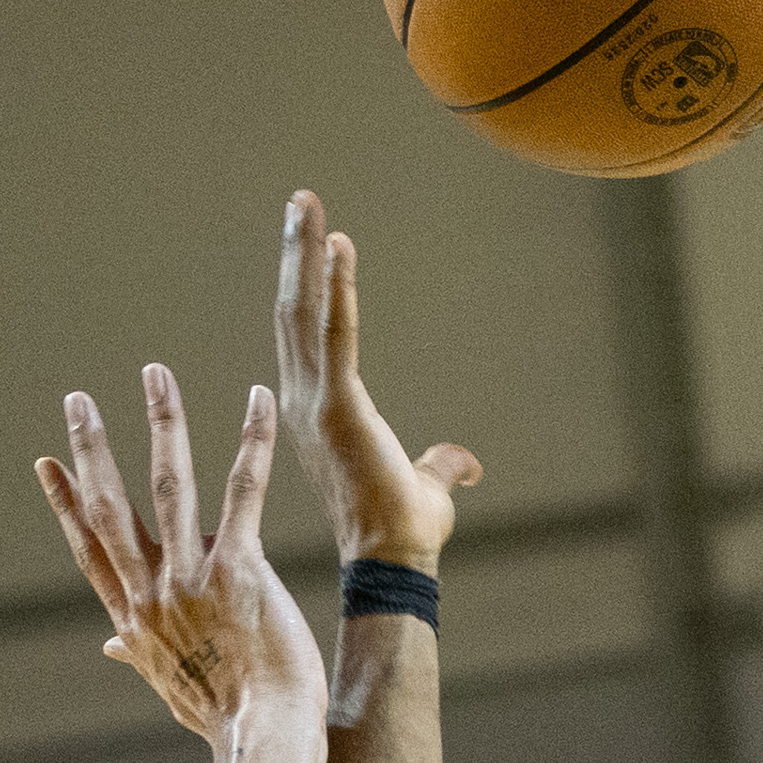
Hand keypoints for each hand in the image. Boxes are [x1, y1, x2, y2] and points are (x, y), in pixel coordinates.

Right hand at [36, 366, 322, 741]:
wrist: (265, 737)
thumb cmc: (228, 718)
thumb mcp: (170, 687)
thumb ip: (138, 655)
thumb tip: (110, 646)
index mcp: (134, 619)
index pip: (89, 549)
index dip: (66, 503)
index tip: (48, 463)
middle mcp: (152, 592)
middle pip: (109, 506)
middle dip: (92, 447)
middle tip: (77, 399)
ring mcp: (191, 577)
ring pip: (168, 483)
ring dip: (162, 421)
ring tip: (155, 373)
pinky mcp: (238, 569)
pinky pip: (242, 490)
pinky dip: (250, 441)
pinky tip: (256, 400)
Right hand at [274, 188, 482, 568]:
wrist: (393, 560)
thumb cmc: (403, 527)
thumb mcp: (429, 483)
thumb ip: (443, 463)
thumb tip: (468, 463)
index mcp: (317, 410)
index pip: (307, 334)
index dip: (307, 287)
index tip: (314, 243)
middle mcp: (303, 398)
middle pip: (295, 310)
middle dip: (297, 253)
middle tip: (301, 202)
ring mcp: (314, 400)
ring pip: (304, 312)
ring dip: (305, 254)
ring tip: (305, 203)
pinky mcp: (337, 406)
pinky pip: (335, 334)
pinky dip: (336, 288)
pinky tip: (338, 245)